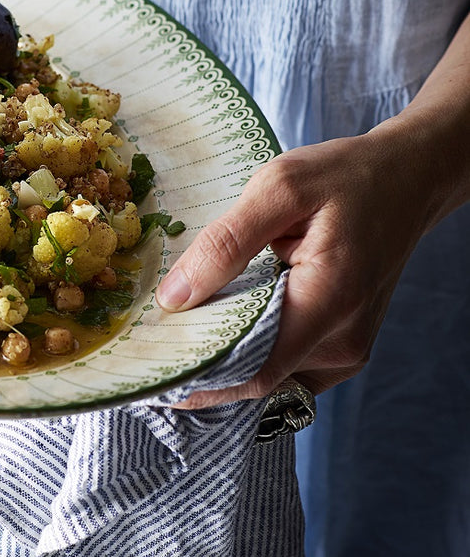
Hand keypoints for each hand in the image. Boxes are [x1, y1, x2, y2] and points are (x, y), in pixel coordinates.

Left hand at [157, 127, 430, 408]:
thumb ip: (225, 242)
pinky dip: (248, 349)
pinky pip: (284, 364)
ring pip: (268, 373)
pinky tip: (217, 322)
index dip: (197, 379)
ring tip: (176, 328)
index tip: (149, 370)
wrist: (408, 179)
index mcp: (329, 301)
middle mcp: (343, 341)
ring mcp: (346, 349)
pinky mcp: (341, 346)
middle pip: (255, 377)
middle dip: (199, 365)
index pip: (253, 371)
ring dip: (222, 356)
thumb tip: (174, 297)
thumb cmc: (344, 177)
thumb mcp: (279, 187)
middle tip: (148, 343)